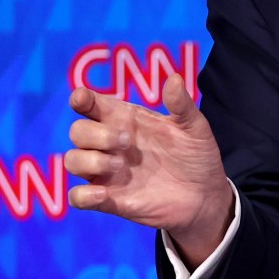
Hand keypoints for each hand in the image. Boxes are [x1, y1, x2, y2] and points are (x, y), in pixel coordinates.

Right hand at [65, 74, 233, 266]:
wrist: (206, 194)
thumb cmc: (196, 155)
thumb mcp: (194, 127)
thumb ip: (182, 105)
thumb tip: (174, 78)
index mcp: (126, 120)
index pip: (91, 104)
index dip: (81, 99)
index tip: (83, 99)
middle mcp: (111, 145)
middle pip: (78, 131)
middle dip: (95, 134)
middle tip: (127, 141)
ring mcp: (107, 172)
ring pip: (72, 160)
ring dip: (90, 161)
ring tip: (121, 166)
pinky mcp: (110, 199)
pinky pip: (78, 197)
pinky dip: (83, 195)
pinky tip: (104, 194)